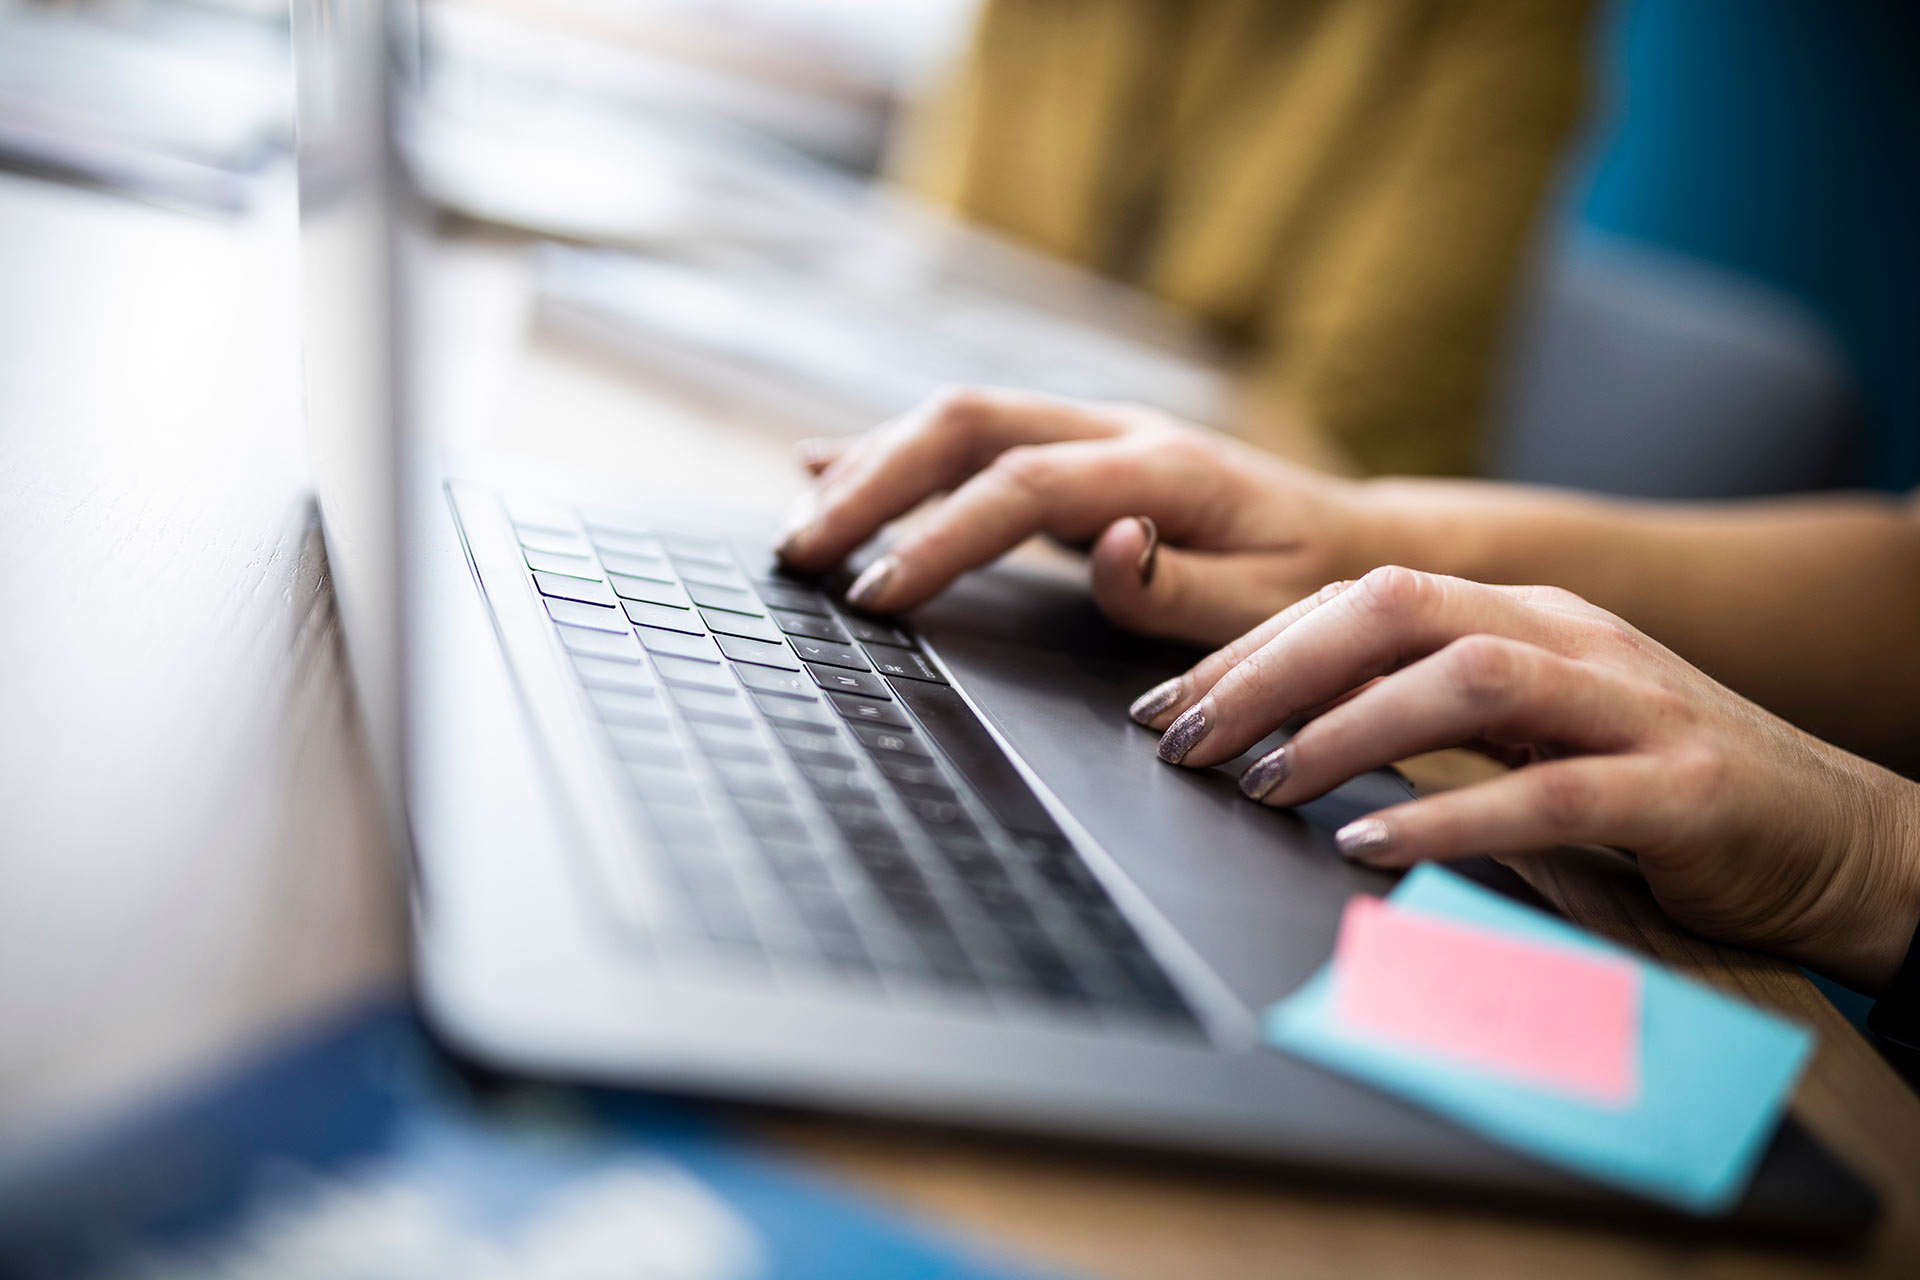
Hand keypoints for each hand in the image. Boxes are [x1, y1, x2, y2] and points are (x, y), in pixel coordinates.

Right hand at [775, 387, 1364, 646]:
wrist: (1354, 539)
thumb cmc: (1314, 585)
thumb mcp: (1271, 608)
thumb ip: (1182, 587)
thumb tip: (1107, 549)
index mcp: (1164, 468)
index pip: (1024, 486)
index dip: (944, 538)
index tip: (880, 596)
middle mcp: (1119, 429)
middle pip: (969, 422)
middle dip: (874, 481)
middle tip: (803, 554)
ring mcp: (1093, 431)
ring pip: (959, 419)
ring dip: (872, 465)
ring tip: (799, 527)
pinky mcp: (1073, 450)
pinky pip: (970, 438)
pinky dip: (894, 453)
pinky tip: (826, 468)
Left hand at [1134, 565, 1919, 992]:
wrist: (1841, 835)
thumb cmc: (1657, 785)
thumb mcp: (1533, 728)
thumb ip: (1429, 713)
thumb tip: (1277, 736)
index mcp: (1522, 613)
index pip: (1362, 599)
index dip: (1253, 647)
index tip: (1168, 704)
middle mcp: (1570, 637)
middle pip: (1397, 612)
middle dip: (1273, 672)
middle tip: (1185, 741)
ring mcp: (1631, 705)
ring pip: (1468, 679)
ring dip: (1347, 730)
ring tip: (1262, 783)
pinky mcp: (1681, 789)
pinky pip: (1549, 792)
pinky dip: (1450, 815)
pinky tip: (1372, 846)